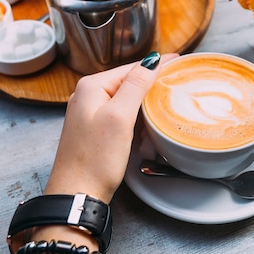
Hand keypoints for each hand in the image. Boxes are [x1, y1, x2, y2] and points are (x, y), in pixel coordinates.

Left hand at [45, 52, 178, 202]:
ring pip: (125, 99)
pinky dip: (135, 117)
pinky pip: (120, 114)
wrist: (77, 193)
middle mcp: (87, 96)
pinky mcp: (94, 129)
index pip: (131, 68)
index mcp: (91, 87)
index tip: (177, 60)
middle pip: (128, 82)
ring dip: (144, 102)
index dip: (156, 65)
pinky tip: (146, 124)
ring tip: (165, 100)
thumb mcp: (119, 117)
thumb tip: (151, 61)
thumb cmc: (95, 159)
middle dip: (151, 84)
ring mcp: (89, 113)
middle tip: (176, 81)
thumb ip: (135, 86)